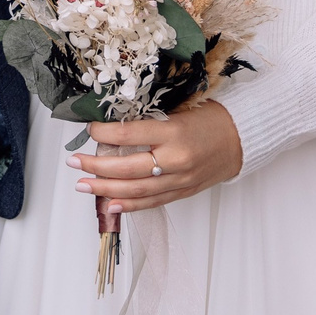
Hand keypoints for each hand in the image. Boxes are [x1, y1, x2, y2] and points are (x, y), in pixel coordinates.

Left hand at [71, 104, 244, 215]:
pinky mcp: (182, 192)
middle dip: (95, 166)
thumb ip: (150, 119)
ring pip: (135, 190)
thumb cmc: (210, 118)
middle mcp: (176, 159)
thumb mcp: (180, 109)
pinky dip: (128, 205)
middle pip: (127, 168)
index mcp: (173, 132)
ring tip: (82, 184)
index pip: (129, 135)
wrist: (242, 139)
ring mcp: (179, 179)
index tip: (89, 129)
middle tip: (73, 161)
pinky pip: (151, 202)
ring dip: (104, 188)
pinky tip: (108, 203)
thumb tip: (113, 125)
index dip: (103, 133)